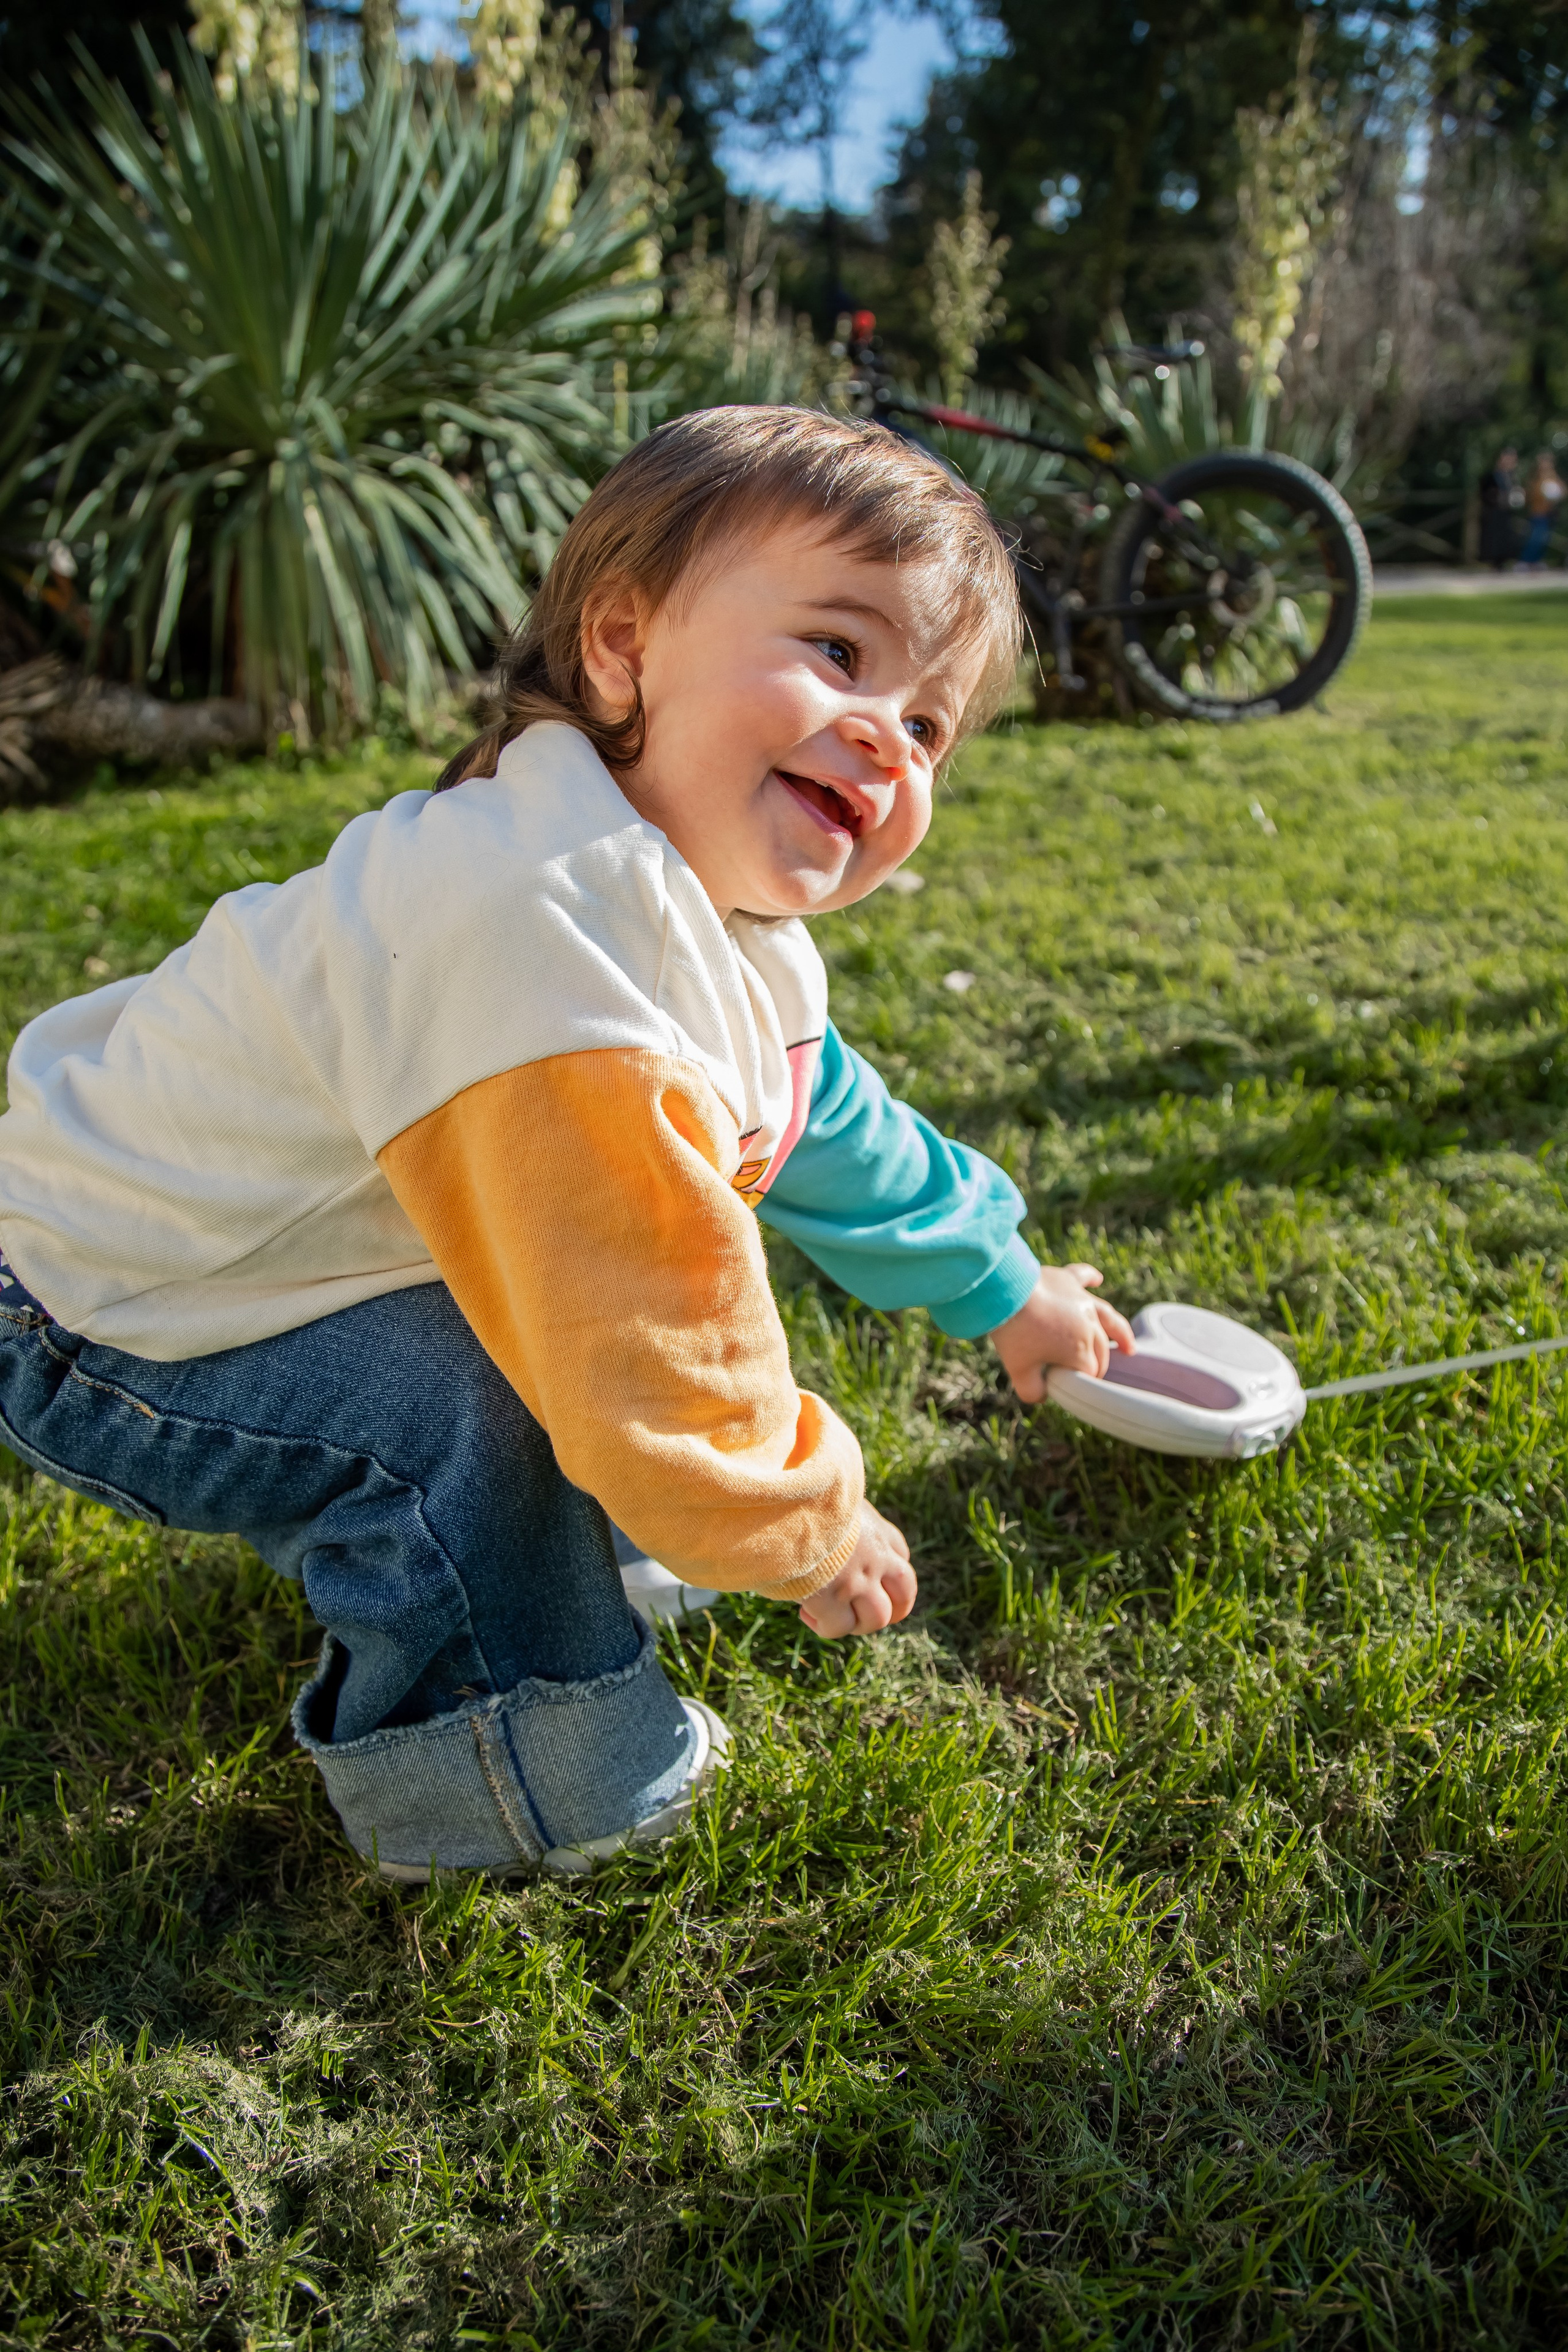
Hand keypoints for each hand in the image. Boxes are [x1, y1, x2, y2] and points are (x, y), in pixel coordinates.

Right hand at [799, 1502, 915, 1638]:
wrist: (783, 1500)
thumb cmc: (798, 1495)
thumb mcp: (833, 1499)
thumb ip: (840, 1517)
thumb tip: (826, 1528)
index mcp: (876, 1529)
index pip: (900, 1555)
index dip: (887, 1573)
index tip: (866, 1577)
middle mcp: (875, 1557)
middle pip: (904, 1594)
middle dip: (890, 1609)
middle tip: (862, 1612)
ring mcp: (857, 1580)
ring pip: (877, 1618)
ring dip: (857, 1623)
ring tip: (832, 1616)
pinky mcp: (832, 1598)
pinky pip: (838, 1627)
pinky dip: (825, 1626)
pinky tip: (806, 1613)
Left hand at [989, 1263, 1134, 1402]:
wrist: (1003, 1293)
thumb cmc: (1013, 1334)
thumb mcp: (1019, 1372)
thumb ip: (1033, 1391)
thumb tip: (1044, 1394)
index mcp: (1080, 1351)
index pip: (1089, 1372)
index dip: (1081, 1382)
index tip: (1069, 1386)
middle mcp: (1089, 1325)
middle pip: (1101, 1350)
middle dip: (1098, 1364)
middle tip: (1090, 1374)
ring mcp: (1081, 1301)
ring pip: (1107, 1317)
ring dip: (1120, 1333)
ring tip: (1128, 1347)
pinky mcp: (1067, 1280)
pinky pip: (1083, 1277)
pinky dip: (1091, 1278)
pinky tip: (1097, 1279)